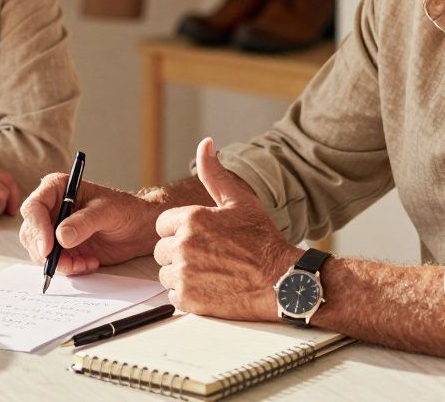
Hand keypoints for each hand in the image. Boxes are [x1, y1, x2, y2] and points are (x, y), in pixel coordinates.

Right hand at [18, 176, 162, 275]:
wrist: (139, 229)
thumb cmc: (125, 210)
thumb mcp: (107, 212)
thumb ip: (84, 222)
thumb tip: (61, 237)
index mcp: (57, 189)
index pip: (34, 207)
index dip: (37, 229)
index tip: (48, 248)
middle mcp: (51, 209)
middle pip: (31, 232)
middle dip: (46, 252)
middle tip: (67, 263)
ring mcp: (54, 230)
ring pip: (40, 251)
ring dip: (59, 263)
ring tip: (85, 262)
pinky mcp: (62, 248)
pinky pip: (55, 263)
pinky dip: (69, 268)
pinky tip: (90, 263)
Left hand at [153, 138, 302, 320]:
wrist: (282, 281)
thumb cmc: (263, 241)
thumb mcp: (240, 201)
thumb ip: (214, 174)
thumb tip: (205, 144)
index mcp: (192, 219)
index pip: (163, 225)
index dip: (180, 232)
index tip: (200, 239)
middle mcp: (184, 245)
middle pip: (162, 250)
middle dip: (179, 254)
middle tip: (208, 257)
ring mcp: (185, 273)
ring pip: (166, 273)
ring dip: (182, 275)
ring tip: (211, 273)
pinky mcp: (189, 299)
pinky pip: (173, 296)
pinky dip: (188, 295)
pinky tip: (210, 288)